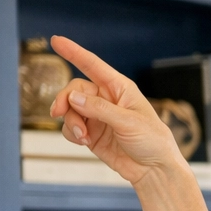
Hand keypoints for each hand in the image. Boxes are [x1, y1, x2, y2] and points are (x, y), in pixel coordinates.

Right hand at [47, 36, 186, 185]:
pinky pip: (70, 127)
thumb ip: (99, 109)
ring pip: (70, 110)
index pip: (93, 65)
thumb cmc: (152, 141)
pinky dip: (72, 133)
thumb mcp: (129, 122)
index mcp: (120, 89)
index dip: (74, 52)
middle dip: (65, 100)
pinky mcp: (91, 134)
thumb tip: (72, 97)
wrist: (154, 170)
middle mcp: (107, 99)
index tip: (56, 40)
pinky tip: (84, 142)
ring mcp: (97, 117)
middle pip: (74, 89)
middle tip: (59, 112)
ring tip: (83, 137)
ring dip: (71, 122)